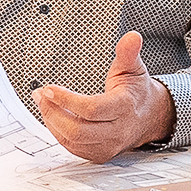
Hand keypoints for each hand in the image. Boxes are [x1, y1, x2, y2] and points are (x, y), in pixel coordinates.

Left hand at [32, 30, 176, 160]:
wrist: (149, 117)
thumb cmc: (136, 92)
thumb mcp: (133, 68)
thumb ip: (128, 52)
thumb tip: (132, 36)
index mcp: (124, 107)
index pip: (91, 109)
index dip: (66, 100)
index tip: (48, 89)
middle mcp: (117, 130)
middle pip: (78, 130)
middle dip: (53, 112)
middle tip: (41, 96)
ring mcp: (108, 145)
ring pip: (73, 140)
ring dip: (52, 122)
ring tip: (44, 104)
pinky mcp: (100, 154)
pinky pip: (73, 148)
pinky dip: (59, 133)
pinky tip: (54, 118)